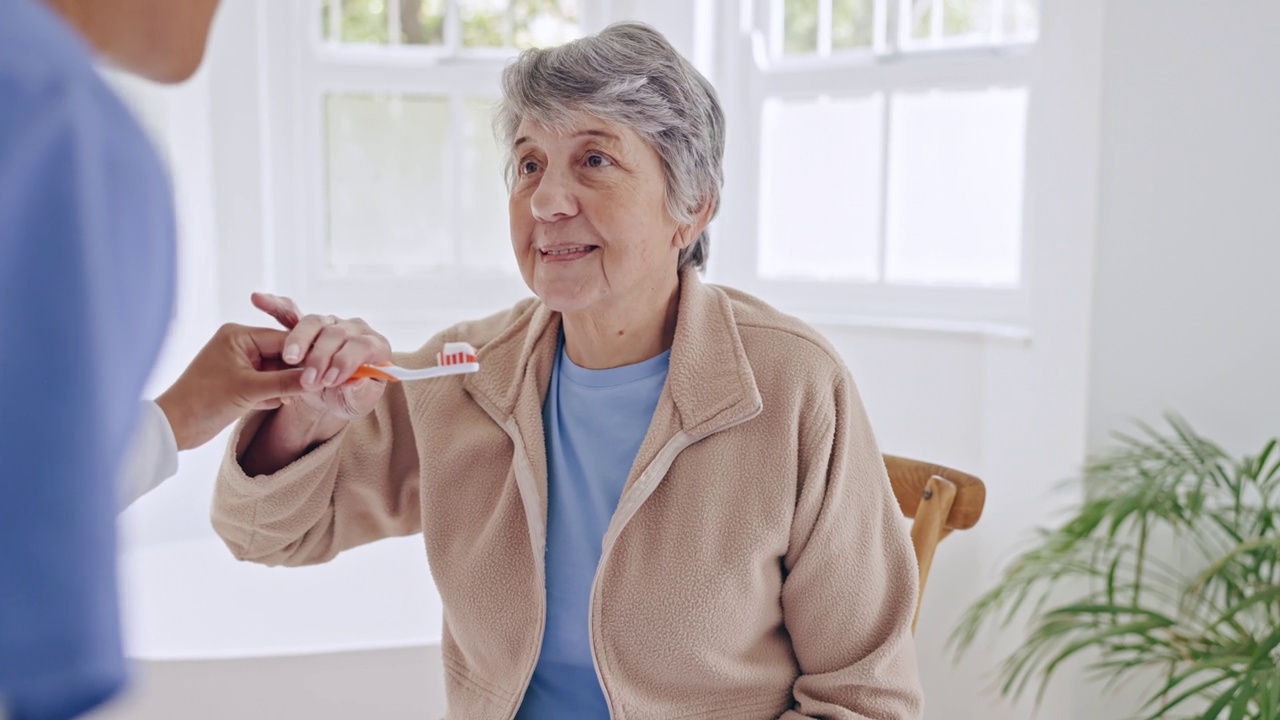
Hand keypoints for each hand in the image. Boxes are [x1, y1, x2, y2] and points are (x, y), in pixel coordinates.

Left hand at [155, 324, 307, 450]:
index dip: (306, 354)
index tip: (326, 367)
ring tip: (297, 395)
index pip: (283, 340)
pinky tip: (279, 403)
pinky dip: (274, 392)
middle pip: (282, 354)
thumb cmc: (204, 401)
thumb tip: (317, 379)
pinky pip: (267, 382)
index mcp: (239, 336)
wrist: (174, 426)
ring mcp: (239, 363)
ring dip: (286, 384)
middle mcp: (240, 344)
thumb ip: (286, 382)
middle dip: (296, 370)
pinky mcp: (239, 381)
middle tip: (318, 383)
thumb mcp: (250, 390)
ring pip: (276, 370)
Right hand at [250, 292, 391, 421]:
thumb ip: (359, 392)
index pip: (363, 346)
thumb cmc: (352, 397)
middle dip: (320, 357)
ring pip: (314, 323)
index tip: (330, 380)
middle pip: (336, 333)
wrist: (337, 395)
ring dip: (300, 339)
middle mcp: (355, 329)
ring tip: (289, 359)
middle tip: (308, 379)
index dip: (346, 361)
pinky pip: (291, 313)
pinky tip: (259, 299)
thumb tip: (354, 380)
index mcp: (376, 346)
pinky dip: (275, 306)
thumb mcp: (358, 402)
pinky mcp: (309, 326)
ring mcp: (331, 323)